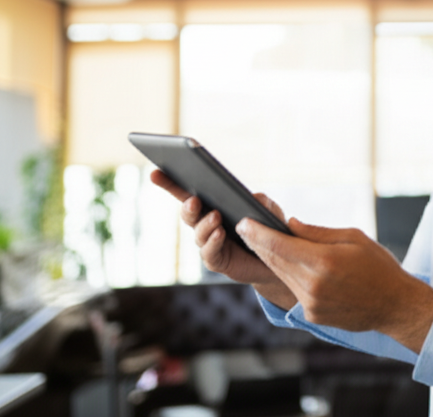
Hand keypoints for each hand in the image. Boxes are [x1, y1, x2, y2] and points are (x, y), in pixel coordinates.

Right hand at [149, 169, 296, 309]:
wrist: (277, 262)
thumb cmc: (269, 230)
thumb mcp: (271, 212)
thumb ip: (265, 204)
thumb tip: (256, 197)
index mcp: (213, 205)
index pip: (188, 192)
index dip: (170, 182)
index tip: (155, 172)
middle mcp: (205, 223)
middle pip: (189, 211)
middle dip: (188, 204)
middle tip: (194, 198)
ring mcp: (209, 242)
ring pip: (198, 232)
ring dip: (205, 223)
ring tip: (216, 216)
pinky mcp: (216, 260)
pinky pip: (209, 251)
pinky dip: (213, 241)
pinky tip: (220, 233)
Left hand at [237, 217, 432, 352]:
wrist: (395, 305)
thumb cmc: (379, 267)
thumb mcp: (353, 238)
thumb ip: (317, 233)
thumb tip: (290, 225)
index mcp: (324, 261)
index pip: (279, 245)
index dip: (257, 233)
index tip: (243, 223)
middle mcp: (313, 284)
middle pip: (275, 261)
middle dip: (258, 244)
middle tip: (246, 229)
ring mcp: (311, 303)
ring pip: (281, 276)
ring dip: (270, 260)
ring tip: (261, 244)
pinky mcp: (312, 315)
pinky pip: (294, 291)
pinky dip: (289, 276)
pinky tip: (289, 265)